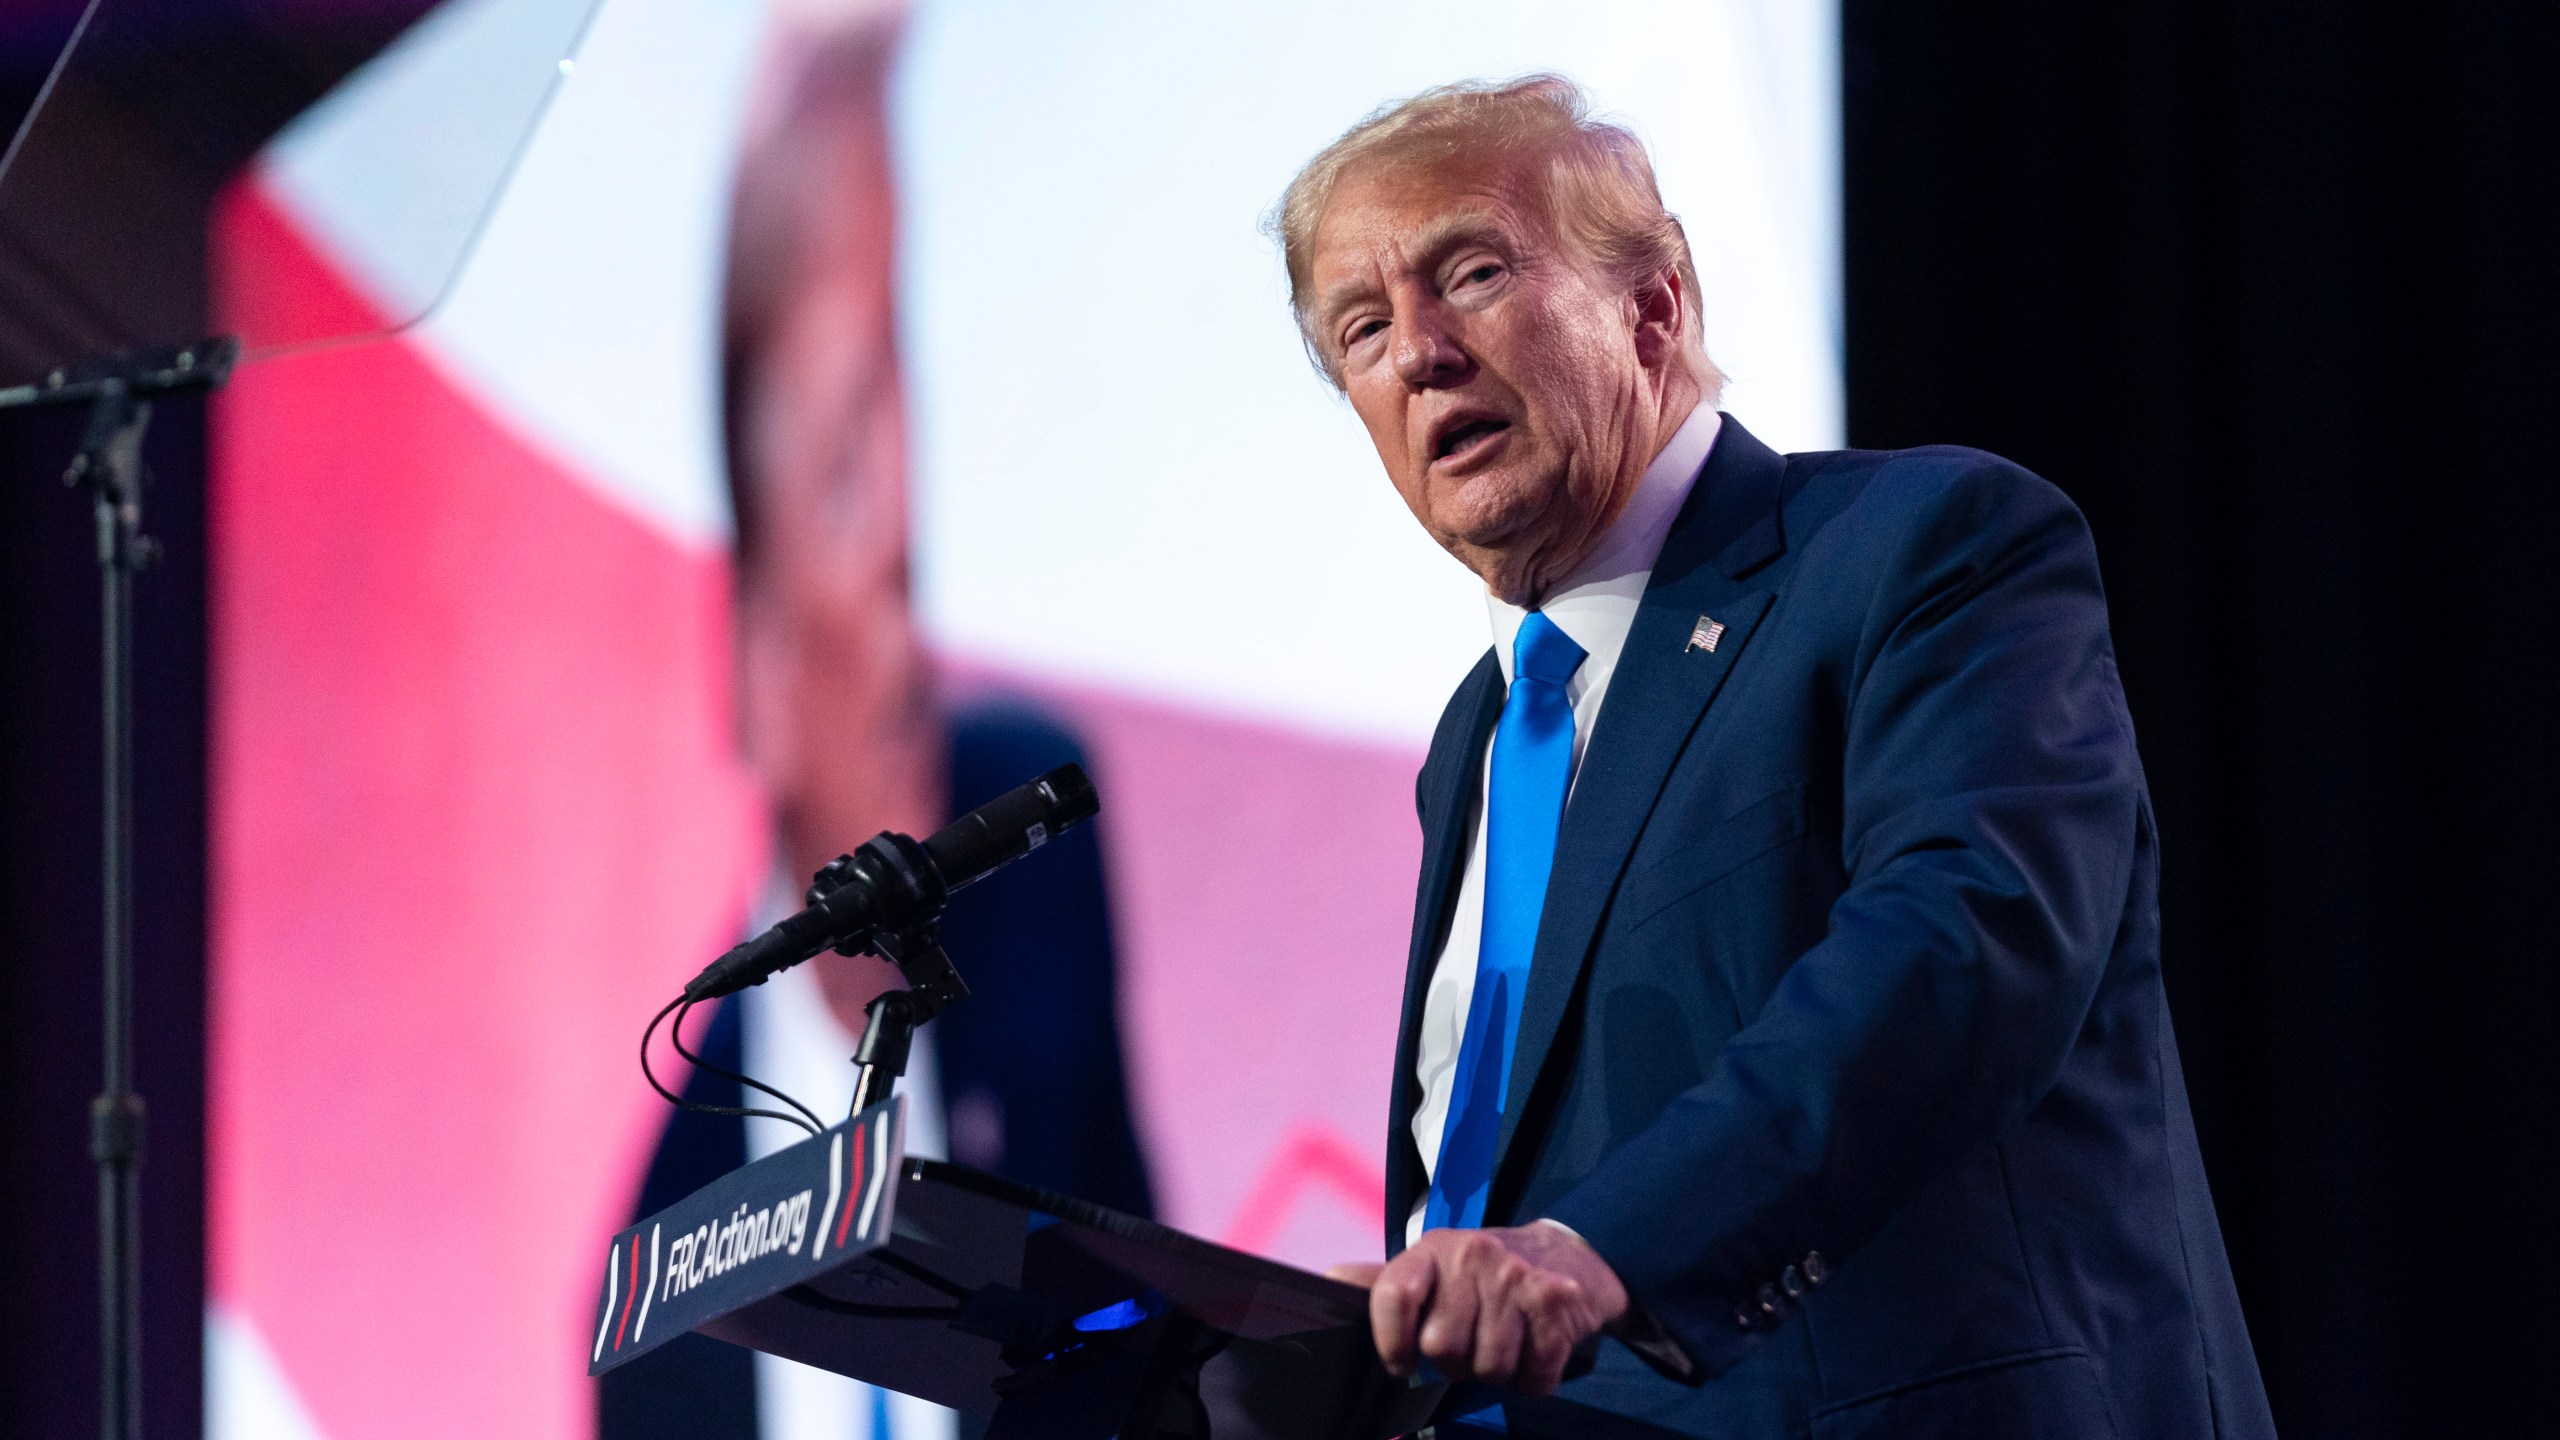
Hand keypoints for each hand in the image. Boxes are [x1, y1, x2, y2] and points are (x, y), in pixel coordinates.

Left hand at [1327, 1223, 1627, 1396]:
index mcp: (1433, 1250)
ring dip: (1498, 1372)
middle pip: (1442, 1348)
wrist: (1568, 1256)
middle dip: (1456, 1364)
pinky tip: (1535, 1349)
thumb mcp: (1434, 1267)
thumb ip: (1384, 1282)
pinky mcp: (1557, 1300)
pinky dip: (1534, 1378)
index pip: (1392, 1294)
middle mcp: (1473, 1254)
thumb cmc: (1486, 1274)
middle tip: (1472, 1343)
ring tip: (1506, 1343)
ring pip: (1489, 1367)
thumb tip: (1330, 1281)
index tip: (1403, 1363)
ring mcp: (1516, 1276)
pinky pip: (1533, 1374)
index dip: (1391, 1342)